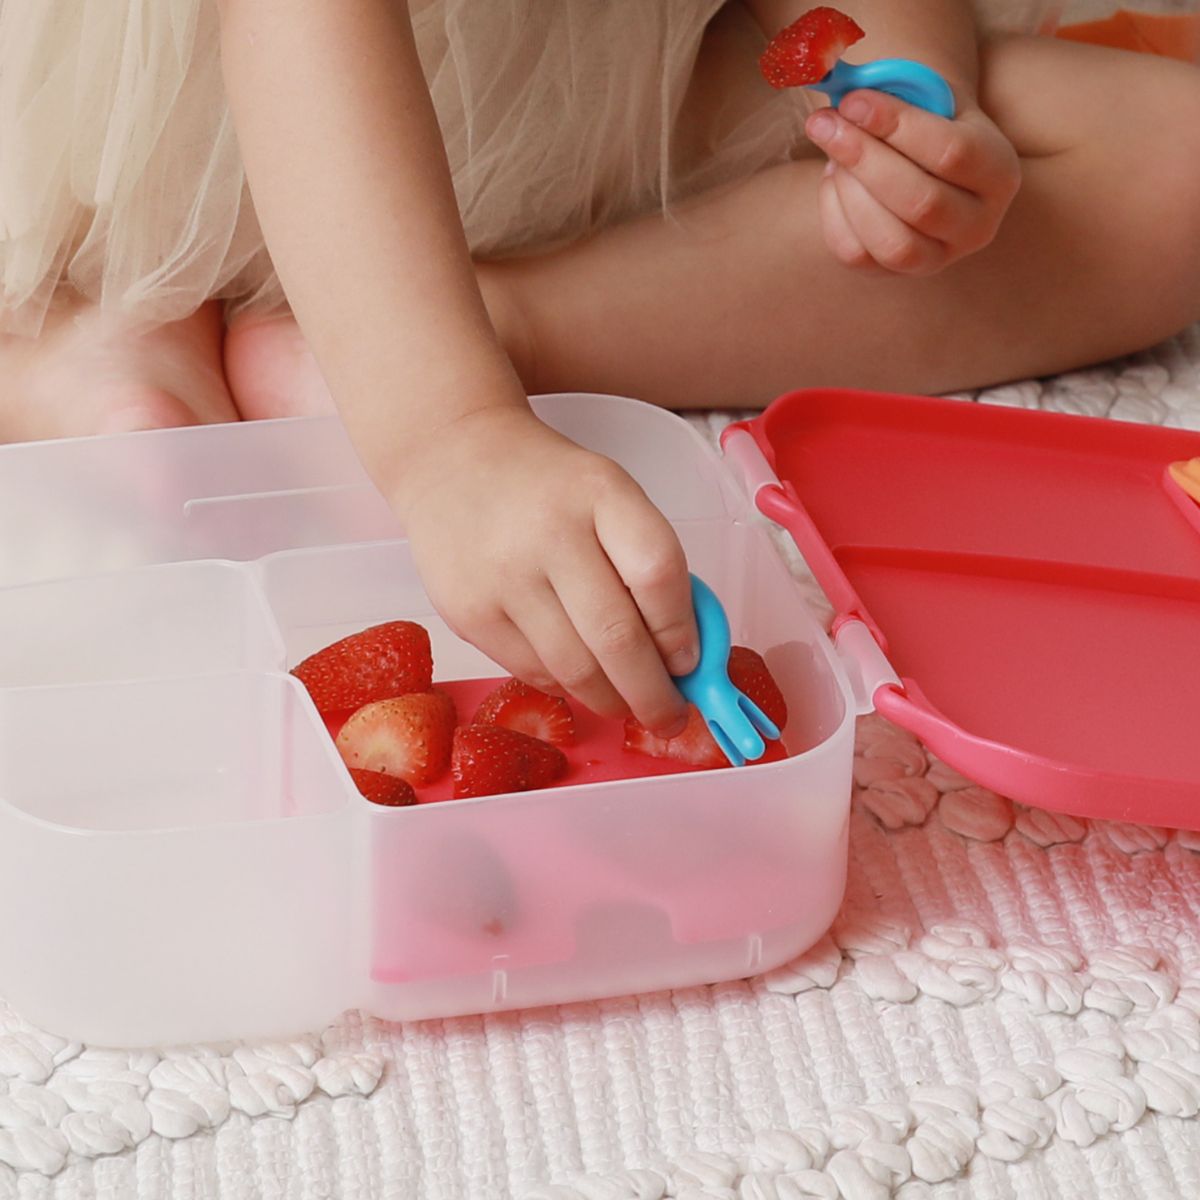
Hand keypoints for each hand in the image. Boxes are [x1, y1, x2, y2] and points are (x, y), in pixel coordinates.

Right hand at [390, 405, 698, 735]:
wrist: (450, 457)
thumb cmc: (547, 487)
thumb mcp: (608, 494)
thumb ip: (646, 559)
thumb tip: (681, 654)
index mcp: (600, 494)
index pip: (657, 574)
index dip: (682, 631)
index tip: (690, 661)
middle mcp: (549, 535)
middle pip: (617, 638)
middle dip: (653, 694)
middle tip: (670, 717)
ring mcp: (502, 579)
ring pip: (574, 670)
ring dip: (612, 701)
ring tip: (629, 705)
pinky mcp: (467, 614)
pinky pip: (533, 673)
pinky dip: (566, 687)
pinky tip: (579, 679)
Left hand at [805, 89, 1020, 274]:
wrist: (925, 165)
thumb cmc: (927, 124)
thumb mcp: (928, 100)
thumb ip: (897, 92)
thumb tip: (843, 96)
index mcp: (999, 173)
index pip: (952, 153)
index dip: (897, 127)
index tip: (853, 101)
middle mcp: (979, 226)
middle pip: (921, 202)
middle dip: (865, 159)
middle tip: (825, 124)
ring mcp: (940, 258)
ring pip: (892, 242)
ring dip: (850, 193)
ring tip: (832, 153)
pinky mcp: (896, 275)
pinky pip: (856, 254)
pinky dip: (833, 214)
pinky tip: (834, 180)